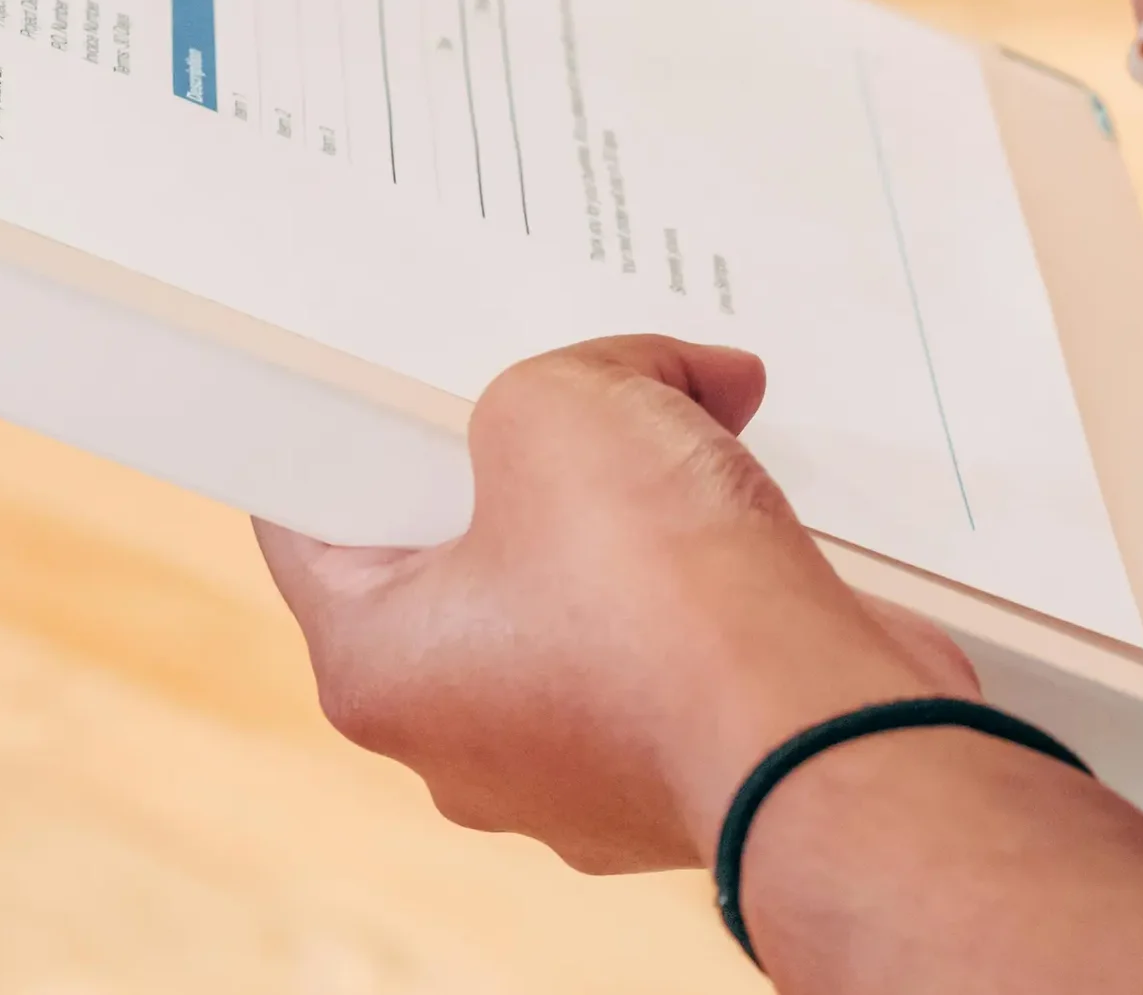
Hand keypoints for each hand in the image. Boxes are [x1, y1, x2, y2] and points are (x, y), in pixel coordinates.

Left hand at [255, 336, 975, 874]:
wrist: (831, 732)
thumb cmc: (658, 592)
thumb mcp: (560, 405)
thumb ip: (586, 371)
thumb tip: (689, 380)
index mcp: (379, 667)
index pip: (312, 530)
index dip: (346, 433)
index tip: (381, 377)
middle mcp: (462, 740)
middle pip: (459, 554)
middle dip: (517, 454)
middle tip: (558, 380)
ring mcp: (575, 770)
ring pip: (576, 595)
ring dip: (631, 506)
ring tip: (687, 415)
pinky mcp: (682, 769)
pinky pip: (671, 645)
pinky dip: (709, 574)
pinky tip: (754, 500)